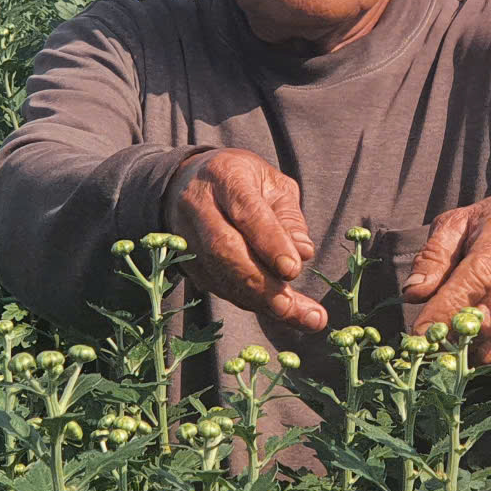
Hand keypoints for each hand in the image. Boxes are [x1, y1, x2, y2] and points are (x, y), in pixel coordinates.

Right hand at [163, 149, 327, 330]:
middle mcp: (198, 205)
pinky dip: (250, 302)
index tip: (292, 269)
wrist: (192, 182)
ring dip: (258, 300)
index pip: (246, 211)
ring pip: (219, 274)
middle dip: (258, 281)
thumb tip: (303, 253)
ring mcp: (186, 236)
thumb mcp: (274, 185)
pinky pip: (218, 287)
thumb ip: (290, 217)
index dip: (269, 242)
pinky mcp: (187, 262)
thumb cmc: (244, 182)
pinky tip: (280, 311)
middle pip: (224, 248)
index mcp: (225, 176)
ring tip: (296, 314)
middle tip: (288, 305)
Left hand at [404, 195, 490, 368]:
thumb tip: (413, 293)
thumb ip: (434, 256)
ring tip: (446, 341)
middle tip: (426, 342)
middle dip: (450, 336)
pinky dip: (483, 359)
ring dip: (464, 352)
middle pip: (486, 321)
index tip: (419, 332)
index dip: (445, 309)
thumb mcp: (459, 223)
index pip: (474, 280)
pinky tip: (471, 344)